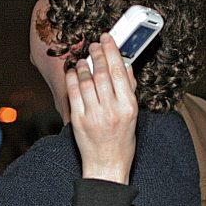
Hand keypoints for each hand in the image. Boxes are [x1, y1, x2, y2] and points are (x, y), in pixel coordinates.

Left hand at [67, 34, 137, 184]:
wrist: (107, 166)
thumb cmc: (122, 142)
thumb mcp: (133, 115)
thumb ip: (128, 89)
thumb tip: (125, 66)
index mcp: (128, 107)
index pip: (120, 71)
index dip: (112, 51)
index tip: (107, 39)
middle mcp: (112, 110)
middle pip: (103, 73)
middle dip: (97, 53)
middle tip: (95, 44)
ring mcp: (94, 115)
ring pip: (86, 80)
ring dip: (84, 65)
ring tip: (85, 59)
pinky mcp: (79, 120)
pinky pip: (73, 92)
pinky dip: (73, 78)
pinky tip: (74, 73)